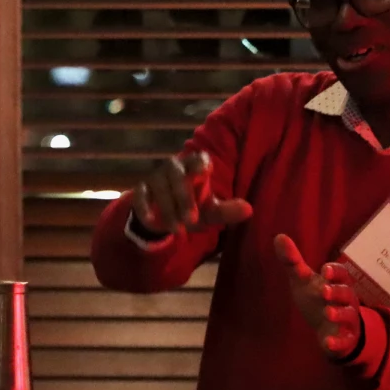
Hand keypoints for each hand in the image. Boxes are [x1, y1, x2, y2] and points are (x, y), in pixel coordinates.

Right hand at [131, 150, 252, 235]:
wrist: (163, 217)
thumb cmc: (192, 208)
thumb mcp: (211, 212)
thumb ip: (228, 211)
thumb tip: (249, 209)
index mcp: (194, 166)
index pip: (198, 158)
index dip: (200, 163)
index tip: (204, 171)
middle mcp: (174, 168)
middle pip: (177, 175)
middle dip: (184, 197)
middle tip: (192, 220)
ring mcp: (155, 177)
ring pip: (159, 186)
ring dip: (168, 208)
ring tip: (178, 230)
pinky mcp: (140, 190)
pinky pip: (140, 195)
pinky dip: (145, 207)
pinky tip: (152, 220)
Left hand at [273, 234, 362, 358]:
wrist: (330, 329)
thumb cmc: (317, 299)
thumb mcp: (303, 281)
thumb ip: (292, 261)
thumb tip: (278, 236)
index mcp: (337, 283)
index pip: (341, 273)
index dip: (334, 271)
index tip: (324, 270)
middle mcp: (346, 300)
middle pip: (346, 293)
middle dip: (336, 292)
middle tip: (324, 292)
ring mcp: (348, 320)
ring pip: (348, 315)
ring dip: (338, 314)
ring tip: (327, 313)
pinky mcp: (346, 339)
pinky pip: (345, 340)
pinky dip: (337, 342)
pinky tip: (327, 342)